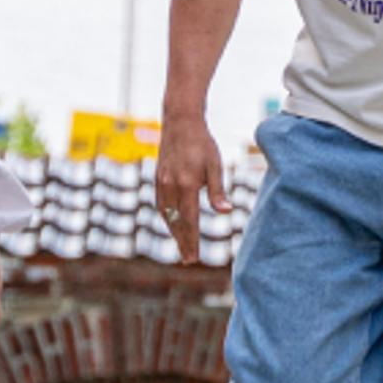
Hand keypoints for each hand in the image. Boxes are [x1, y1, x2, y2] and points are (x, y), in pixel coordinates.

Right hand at [157, 109, 229, 263]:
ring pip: (166, 215)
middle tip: (188, 260)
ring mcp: (161, 183)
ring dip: (174, 232)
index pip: (189, 220)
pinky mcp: (157, 178)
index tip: (194, 258)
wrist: (180, 122)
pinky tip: (173, 224)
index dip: (192, 241)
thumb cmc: (202, 143)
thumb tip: (225, 212)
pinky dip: (167, 218)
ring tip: (182, 245)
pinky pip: (161, 205)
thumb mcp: (215, 165)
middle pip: (176, 222)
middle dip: (182, 242)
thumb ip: (217, 190)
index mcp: (186, 184)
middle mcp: (170, 186)